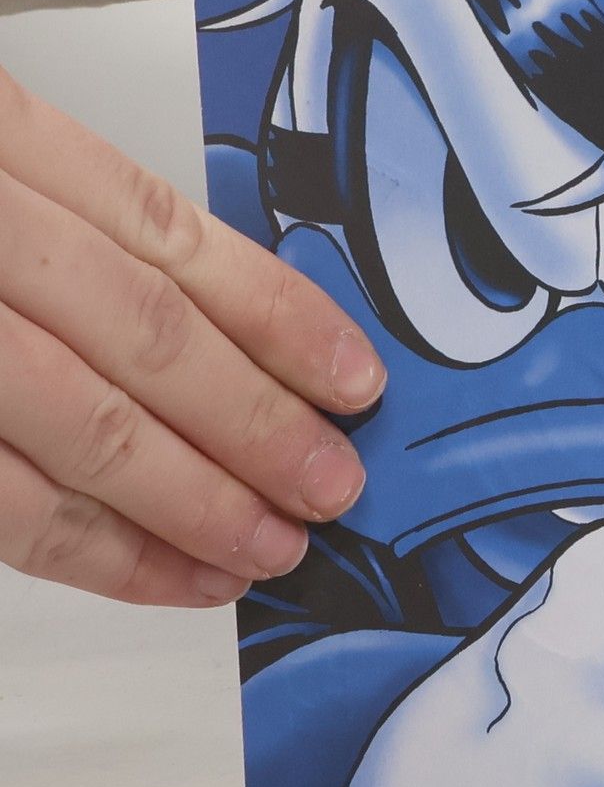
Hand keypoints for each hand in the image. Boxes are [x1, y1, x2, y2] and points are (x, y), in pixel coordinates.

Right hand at [0, 68, 384, 606]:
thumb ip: (65, 213)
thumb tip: (228, 330)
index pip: (169, 236)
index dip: (279, 316)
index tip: (355, 378)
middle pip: (141, 337)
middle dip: (254, 425)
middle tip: (334, 487)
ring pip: (74, 425)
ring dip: (191, 501)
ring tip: (273, 548)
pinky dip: (90, 548)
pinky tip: (167, 573)